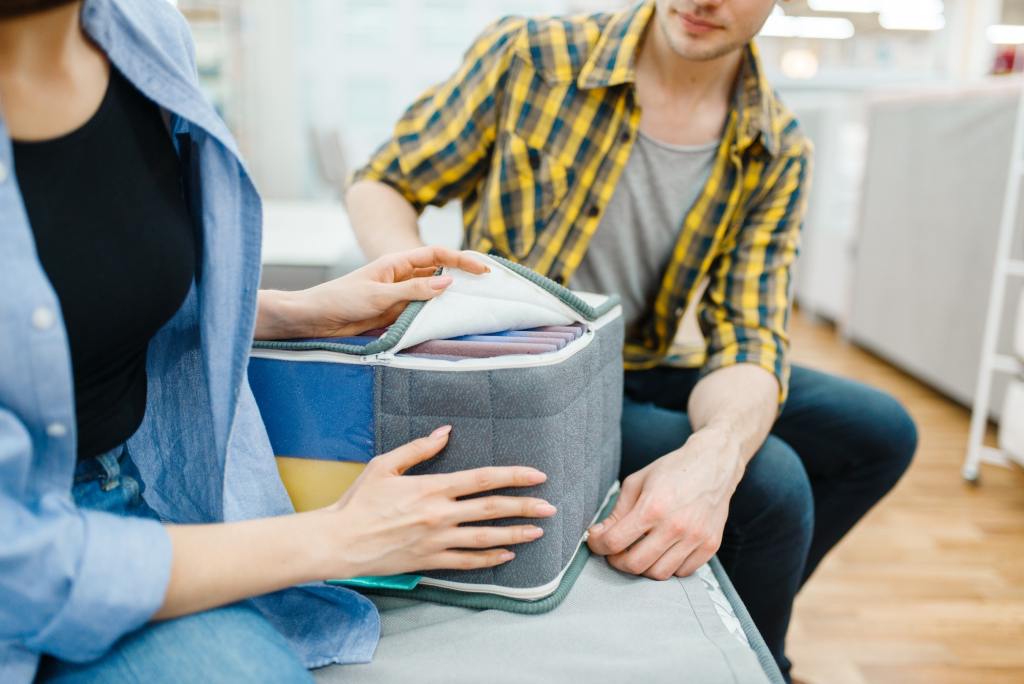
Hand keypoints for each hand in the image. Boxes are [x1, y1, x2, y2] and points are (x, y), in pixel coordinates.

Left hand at [255, 245, 489, 339]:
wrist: (314, 319)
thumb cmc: (340, 300)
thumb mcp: (379, 295)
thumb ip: (414, 290)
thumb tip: (448, 282)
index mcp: (397, 263)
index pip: (438, 254)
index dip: (462, 259)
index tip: (484, 270)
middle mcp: (401, 277)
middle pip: (439, 272)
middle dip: (463, 277)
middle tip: (489, 288)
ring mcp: (399, 296)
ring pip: (432, 294)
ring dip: (451, 299)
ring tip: (475, 306)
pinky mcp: (394, 314)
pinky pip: (421, 313)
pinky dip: (435, 316)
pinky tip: (449, 323)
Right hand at [313, 425, 556, 578]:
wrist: (339, 541)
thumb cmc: (359, 501)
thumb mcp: (385, 465)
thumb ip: (419, 448)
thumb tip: (446, 432)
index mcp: (431, 488)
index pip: (482, 479)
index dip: (513, 476)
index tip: (537, 475)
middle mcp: (439, 515)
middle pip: (492, 509)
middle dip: (525, 507)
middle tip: (550, 507)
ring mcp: (436, 541)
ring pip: (485, 538)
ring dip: (515, 534)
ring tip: (537, 532)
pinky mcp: (429, 561)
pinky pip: (467, 562)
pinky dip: (489, 559)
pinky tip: (506, 555)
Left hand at [586, 427, 743, 579]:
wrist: (713, 464)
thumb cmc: (672, 470)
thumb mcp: (636, 482)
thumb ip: (617, 512)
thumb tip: (599, 536)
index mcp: (652, 507)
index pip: (615, 542)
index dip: (598, 545)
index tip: (596, 541)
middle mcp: (675, 526)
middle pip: (635, 565)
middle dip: (617, 561)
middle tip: (615, 551)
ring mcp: (695, 538)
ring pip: (659, 574)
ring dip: (643, 567)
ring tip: (639, 551)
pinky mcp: (710, 545)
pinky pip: (683, 572)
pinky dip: (668, 567)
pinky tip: (663, 551)